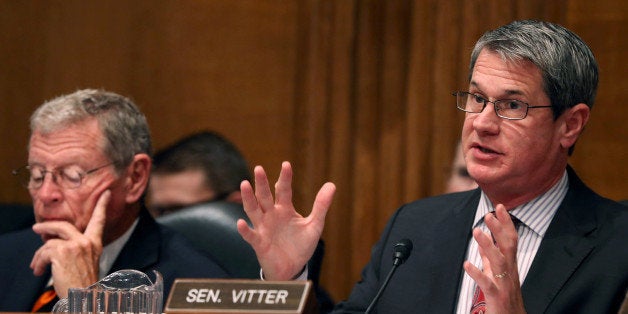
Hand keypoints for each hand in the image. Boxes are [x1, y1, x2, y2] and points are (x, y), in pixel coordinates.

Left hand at [30, 190, 109, 297]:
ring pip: (50, 241)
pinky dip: (38, 262)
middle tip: (36, 228)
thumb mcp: (85, 263)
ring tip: (36, 266)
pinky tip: (38, 271)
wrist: (84, 297)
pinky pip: (44, 251)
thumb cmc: (83, 284)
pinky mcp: (62, 252)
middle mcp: (87, 242)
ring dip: (39, 255)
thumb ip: (76, 249)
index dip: (102, 206)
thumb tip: (54, 241)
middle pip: (64, 226)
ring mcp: (76, 246)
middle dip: (47, 226)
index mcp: (95, 244)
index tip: (106, 194)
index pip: (99, 221)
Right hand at [237, 161, 335, 279]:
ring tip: (244, 184)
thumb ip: (321, 206)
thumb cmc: (300, 245)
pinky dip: (245, 230)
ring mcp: (264, 228)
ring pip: (253, 210)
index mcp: (285, 209)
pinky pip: (251, 236)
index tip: (286, 164)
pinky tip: (241, 222)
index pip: (283, 190)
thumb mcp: (314, 225)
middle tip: (259, 168)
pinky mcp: (259, 243)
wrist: (293, 268)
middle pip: (265, 196)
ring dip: (248, 198)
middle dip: (261, 183)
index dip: (285, 178)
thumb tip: (331, 184)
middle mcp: (272, 215)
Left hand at [463, 204, 525, 312]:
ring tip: (476, 231)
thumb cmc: (504, 297)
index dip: (506, 223)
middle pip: (508, 247)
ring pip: (499, 262)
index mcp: (510, 265)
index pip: (511, 240)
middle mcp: (510, 272)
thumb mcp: (496, 274)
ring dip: (488, 246)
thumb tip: (483, 244)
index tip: (500, 206)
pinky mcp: (497, 296)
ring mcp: (504, 284)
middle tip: (489, 213)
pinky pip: (487, 284)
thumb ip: (490, 259)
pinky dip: (477, 273)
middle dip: (499, 229)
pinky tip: (466, 264)